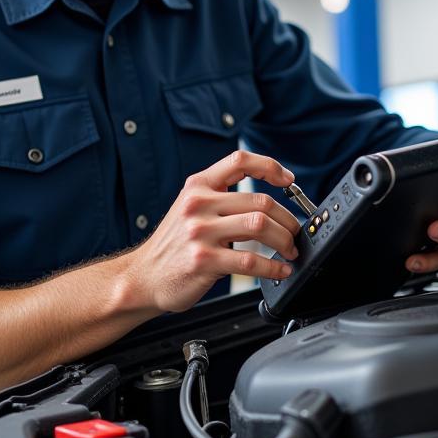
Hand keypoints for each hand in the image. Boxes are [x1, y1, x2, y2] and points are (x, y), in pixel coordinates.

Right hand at [124, 150, 300, 312]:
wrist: (143, 276)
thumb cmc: (174, 244)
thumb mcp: (190, 208)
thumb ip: (221, 198)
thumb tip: (267, 202)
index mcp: (198, 186)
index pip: (239, 161)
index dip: (269, 166)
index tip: (288, 180)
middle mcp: (198, 204)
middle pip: (260, 201)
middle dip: (287, 219)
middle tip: (295, 233)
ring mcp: (200, 232)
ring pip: (259, 226)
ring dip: (284, 240)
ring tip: (290, 250)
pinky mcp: (204, 260)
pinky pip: (250, 260)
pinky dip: (273, 266)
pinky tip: (279, 270)